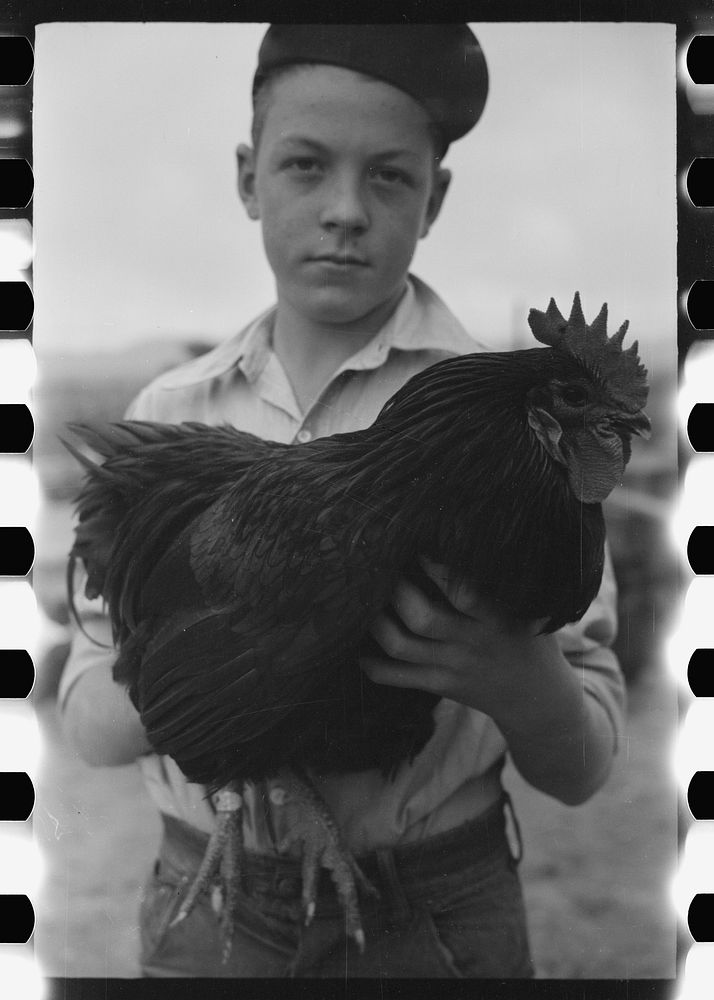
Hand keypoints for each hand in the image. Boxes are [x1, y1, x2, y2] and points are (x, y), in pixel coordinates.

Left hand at [361, 557, 552, 721]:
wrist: (538, 699)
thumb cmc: (529, 639)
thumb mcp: (529, 609)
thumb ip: (503, 582)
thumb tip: (473, 533)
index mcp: (496, 620)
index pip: (463, 594)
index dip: (436, 569)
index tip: (419, 544)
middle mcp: (471, 644)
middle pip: (421, 619)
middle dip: (396, 590)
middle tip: (384, 568)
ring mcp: (452, 667)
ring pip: (400, 646)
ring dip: (376, 622)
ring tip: (366, 601)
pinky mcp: (439, 686)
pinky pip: (397, 678)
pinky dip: (373, 666)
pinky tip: (360, 649)